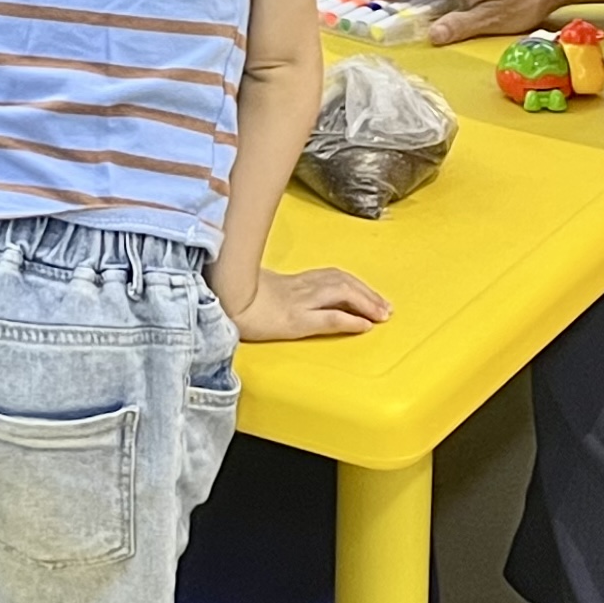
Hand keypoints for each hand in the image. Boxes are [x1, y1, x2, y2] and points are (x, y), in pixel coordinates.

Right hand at [231, 262, 393, 340]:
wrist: (217, 301)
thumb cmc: (232, 297)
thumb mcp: (257, 289)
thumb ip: (275, 289)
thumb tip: (282, 296)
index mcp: (293, 281)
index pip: (332, 276)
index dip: (355, 284)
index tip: (371, 295)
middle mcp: (300, 288)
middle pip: (343, 283)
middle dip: (368, 294)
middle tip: (386, 308)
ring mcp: (297, 303)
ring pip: (341, 296)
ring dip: (366, 304)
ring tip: (382, 315)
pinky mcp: (293, 321)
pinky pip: (328, 319)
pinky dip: (349, 321)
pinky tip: (364, 326)